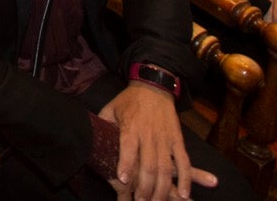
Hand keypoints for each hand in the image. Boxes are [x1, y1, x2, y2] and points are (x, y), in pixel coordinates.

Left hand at [99, 84, 212, 200]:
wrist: (154, 86)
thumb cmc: (129, 100)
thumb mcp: (111, 108)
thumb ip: (102, 124)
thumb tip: (91, 137)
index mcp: (131, 127)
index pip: (128, 148)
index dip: (126, 165)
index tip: (122, 181)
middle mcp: (149, 134)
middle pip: (148, 164)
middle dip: (144, 186)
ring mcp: (165, 138)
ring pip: (166, 167)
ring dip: (162, 188)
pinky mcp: (178, 139)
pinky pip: (184, 161)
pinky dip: (186, 178)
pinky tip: (184, 193)